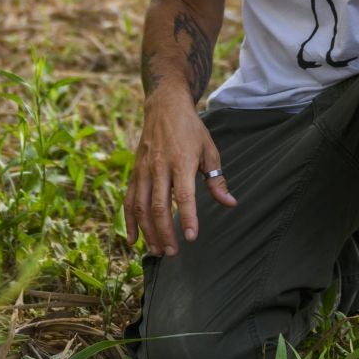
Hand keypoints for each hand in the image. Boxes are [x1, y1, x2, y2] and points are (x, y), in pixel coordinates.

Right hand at [125, 85, 237, 255]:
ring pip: (141, 207)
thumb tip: (230, 203)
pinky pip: (129, 200)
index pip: (183, 196)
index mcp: (182, 161)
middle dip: (165, 232)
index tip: (191, 237)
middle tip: (172, 253)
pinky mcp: (134, 172)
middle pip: (158, 206)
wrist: (164, 106)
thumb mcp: (209, 150)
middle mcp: (159, 166)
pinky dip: (129, 221)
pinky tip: (134, 240)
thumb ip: (217, 180)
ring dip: (148, 231)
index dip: (187, 218)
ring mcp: (144, 170)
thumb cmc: (191, 130)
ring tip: (157, 251)